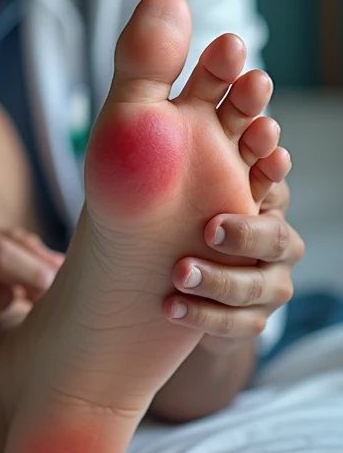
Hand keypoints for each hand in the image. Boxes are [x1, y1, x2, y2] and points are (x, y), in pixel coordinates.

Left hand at [164, 180, 304, 351]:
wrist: (200, 286)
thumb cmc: (201, 223)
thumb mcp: (208, 195)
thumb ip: (213, 168)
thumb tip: (223, 129)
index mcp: (271, 208)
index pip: (276, 190)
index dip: (268, 179)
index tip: (246, 171)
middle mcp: (281, 248)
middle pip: (276, 240)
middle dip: (244, 235)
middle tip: (208, 230)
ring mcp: (270, 288)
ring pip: (252, 288)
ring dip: (215, 281)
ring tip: (180, 274)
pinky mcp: (253, 321)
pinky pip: (235, 324)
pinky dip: (203, 316)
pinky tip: (171, 307)